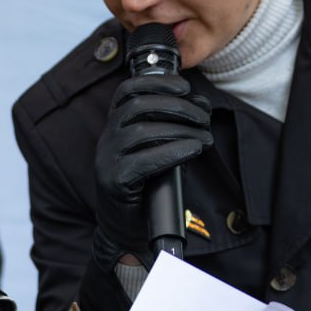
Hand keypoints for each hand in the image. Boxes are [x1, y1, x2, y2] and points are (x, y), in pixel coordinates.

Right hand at [93, 73, 211, 270]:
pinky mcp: (114, 181)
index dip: (155, 82)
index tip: (184, 86)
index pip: (127, 91)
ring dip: (180, 130)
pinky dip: (173, 151)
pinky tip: (192, 150)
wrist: (125, 228)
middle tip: (203, 117)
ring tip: (204, 137)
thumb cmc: (146, 188)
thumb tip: (201, 106)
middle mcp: (106, 139)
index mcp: (115, 127)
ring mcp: (107, 160)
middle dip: (176, 106)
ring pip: (142, 130)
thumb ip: (173, 128)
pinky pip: (144, 160)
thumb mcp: (158, 150)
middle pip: (137, 106)